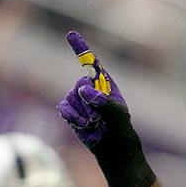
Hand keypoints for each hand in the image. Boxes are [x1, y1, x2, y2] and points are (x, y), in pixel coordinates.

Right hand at [57, 31, 125, 149]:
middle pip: (80, 84)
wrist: (113, 152)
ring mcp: (79, 100)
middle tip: (101, 118)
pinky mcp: (71, 111)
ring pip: (71, 98)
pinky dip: (72, 118)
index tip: (71, 34)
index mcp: (106, 85)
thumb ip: (104, 104)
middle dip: (89, 102)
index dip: (81, 49)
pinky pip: (64, 108)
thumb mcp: (119, 119)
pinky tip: (83, 125)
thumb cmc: (121, 134)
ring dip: (83, 114)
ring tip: (95, 123)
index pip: (93, 64)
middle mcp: (91, 89)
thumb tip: (84, 90)